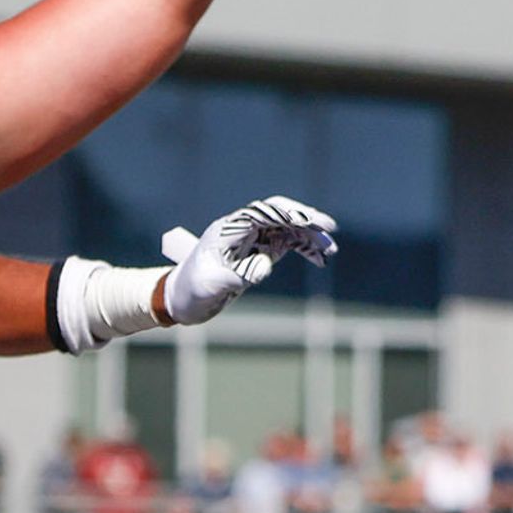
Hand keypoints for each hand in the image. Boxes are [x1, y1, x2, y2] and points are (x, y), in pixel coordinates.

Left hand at [152, 199, 338, 325]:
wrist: (182, 299)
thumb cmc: (191, 291)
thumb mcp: (210, 286)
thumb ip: (236, 276)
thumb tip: (265, 267)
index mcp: (229, 229)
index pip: (263, 212)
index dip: (289, 214)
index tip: (311, 222)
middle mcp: (243, 229)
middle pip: (279, 214)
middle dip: (305, 219)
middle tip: (330, 230)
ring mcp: (253, 240)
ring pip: (287, 228)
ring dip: (309, 236)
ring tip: (330, 250)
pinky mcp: (259, 252)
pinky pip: (286, 244)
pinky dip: (304, 249)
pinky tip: (320, 259)